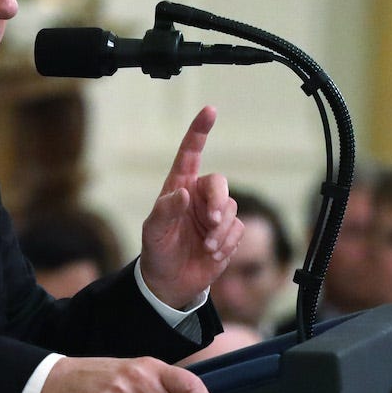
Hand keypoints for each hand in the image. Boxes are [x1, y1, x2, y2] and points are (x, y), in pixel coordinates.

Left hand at [140, 106, 242, 308]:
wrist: (170, 282)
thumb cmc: (157, 251)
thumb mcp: (153, 232)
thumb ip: (165, 211)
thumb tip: (183, 194)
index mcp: (179, 187)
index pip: (190, 153)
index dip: (200, 131)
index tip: (210, 111)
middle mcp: (199, 196)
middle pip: (220, 184)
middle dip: (218, 203)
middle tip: (211, 223)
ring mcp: (214, 214)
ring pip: (231, 209)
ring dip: (220, 231)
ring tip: (206, 247)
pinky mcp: (227, 232)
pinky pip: (238, 229)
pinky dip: (226, 243)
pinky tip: (212, 254)